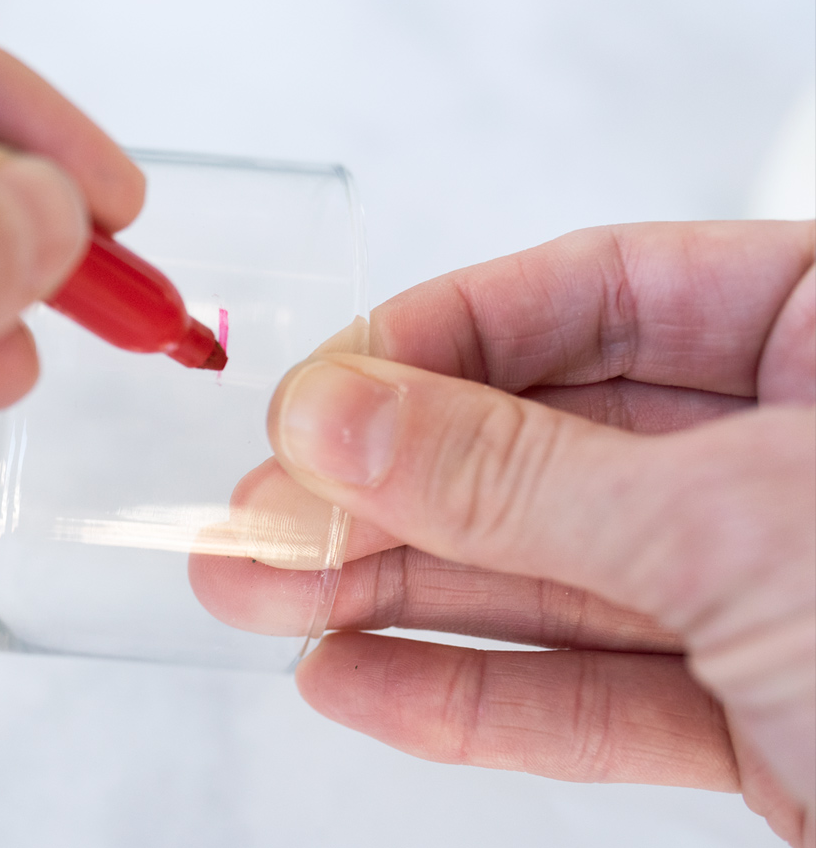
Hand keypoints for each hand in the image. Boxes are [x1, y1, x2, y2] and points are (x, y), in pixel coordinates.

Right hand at [238, 222, 813, 842]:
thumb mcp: (743, 531)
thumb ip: (521, 476)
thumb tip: (337, 415)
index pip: (591, 297)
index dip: (431, 347)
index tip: (311, 405)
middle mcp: (804, 451)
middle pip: (546, 443)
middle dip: (388, 492)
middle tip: (255, 525)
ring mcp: (782, 589)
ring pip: (554, 574)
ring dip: (396, 594)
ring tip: (258, 599)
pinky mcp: (769, 720)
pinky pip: (598, 695)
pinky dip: (476, 697)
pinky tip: (358, 680)